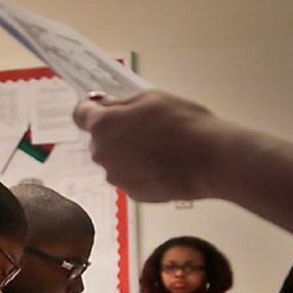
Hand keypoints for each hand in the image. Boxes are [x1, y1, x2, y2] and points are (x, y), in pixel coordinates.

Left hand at [73, 90, 223, 202]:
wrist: (211, 160)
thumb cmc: (184, 124)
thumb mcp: (151, 98)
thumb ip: (121, 104)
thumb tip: (105, 106)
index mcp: (103, 126)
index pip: (81, 115)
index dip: (92, 109)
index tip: (104, 106)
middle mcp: (102, 154)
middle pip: (100, 139)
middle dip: (116, 132)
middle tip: (144, 127)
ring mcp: (116, 177)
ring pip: (115, 160)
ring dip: (128, 153)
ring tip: (159, 147)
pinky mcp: (132, 193)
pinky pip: (130, 177)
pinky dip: (141, 171)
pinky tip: (163, 164)